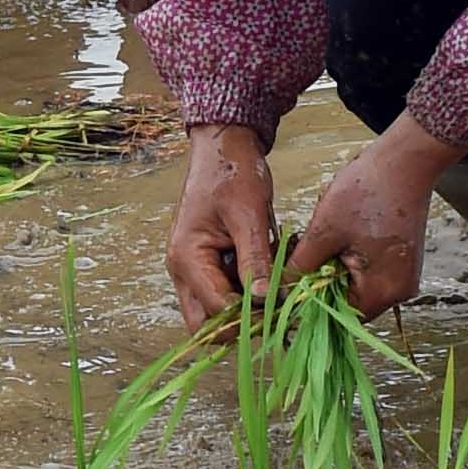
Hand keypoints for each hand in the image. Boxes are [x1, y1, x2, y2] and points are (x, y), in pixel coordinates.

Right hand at [167, 123, 277, 327]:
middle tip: (277, 307)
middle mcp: (183, 269)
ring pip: (216, 313)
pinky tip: (270, 273)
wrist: (224, 144)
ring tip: (276, 286)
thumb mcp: (248, 214)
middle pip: (207, 324)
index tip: (283, 307)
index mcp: (186, 257)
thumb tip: (264, 300)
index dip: (251, 316)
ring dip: (247, 309)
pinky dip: (247, 292)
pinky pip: (225, 293)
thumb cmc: (232, 171)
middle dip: (243, 324)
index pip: (216, 311)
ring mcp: (193, 268)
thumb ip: (254, 258)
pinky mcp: (207, 264)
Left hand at [284, 115, 457, 315]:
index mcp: (383, 291)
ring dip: (336, 270)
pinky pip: (371, 273)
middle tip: (305, 255)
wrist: (404, 161)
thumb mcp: (325, 229)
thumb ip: (302, 265)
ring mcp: (403, 277)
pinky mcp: (403, 262)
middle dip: (324, 282)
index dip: (312, 303)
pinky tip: (341, 236)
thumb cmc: (366, 191)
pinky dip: (352, 260)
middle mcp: (399, 292)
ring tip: (325, 240)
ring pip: (358, 285)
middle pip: (349, 302)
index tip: (291, 286)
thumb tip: (279, 291)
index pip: (340, 316)